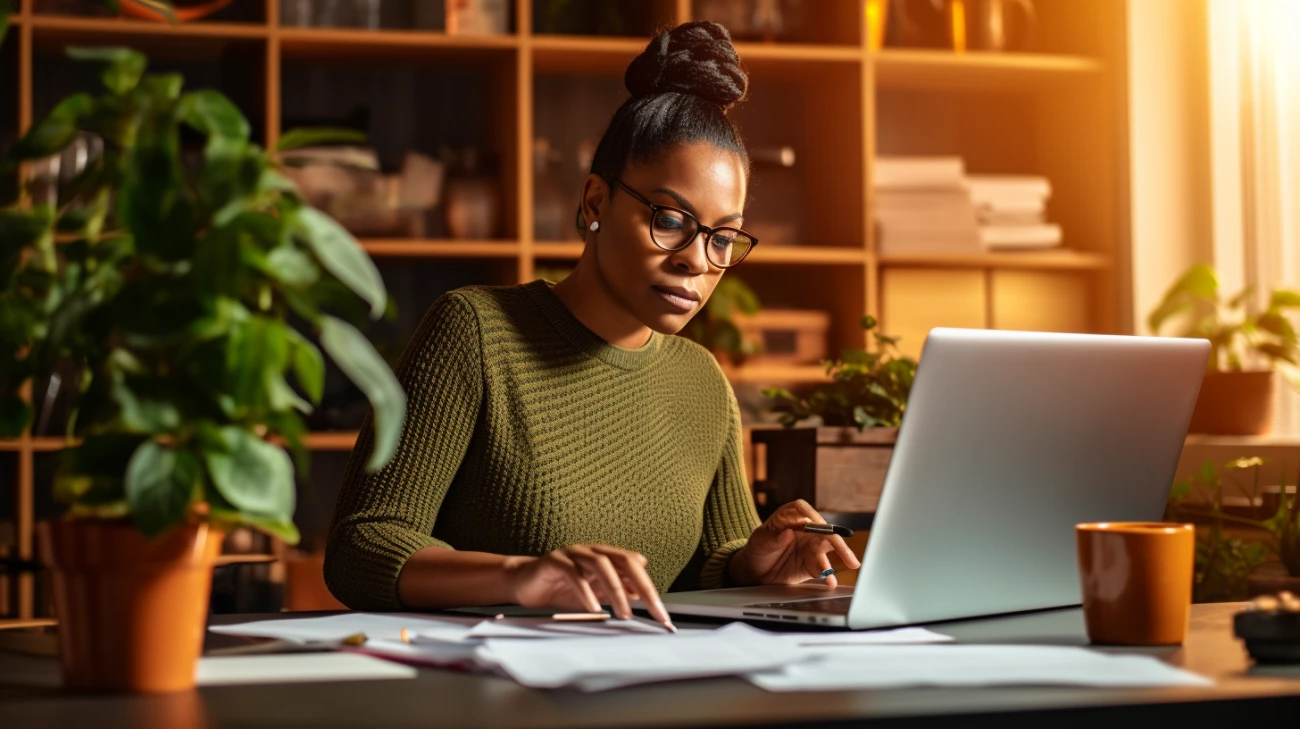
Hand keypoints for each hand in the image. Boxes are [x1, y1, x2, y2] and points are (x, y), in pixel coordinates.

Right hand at [505, 544, 675, 630]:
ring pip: (601, 565)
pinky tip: (594, 607)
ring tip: (624, 612)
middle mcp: (592, 551)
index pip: (635, 568)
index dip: (651, 589)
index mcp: (605, 557)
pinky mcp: (555, 561)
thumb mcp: (594, 593)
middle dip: (643, 587)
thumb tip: (641, 598)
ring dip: (616, 590)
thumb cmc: (561, 589)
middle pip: (624, 561)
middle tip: (654, 612)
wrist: (524, 583)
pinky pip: (574, 574)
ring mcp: (573, 554)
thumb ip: (616, 592)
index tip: (662, 615)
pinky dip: (586, 591)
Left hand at [729, 500, 861, 589]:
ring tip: (850, 564)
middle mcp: (804, 529)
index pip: (804, 511)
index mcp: (789, 516)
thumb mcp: (760, 542)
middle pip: (824, 530)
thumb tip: (789, 532)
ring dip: (841, 556)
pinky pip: (824, 568)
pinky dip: (829, 576)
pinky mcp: (812, 563)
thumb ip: (774, 538)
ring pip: (829, 548)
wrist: (755, 572)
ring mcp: (810, 546)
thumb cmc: (756, 550)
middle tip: (847, 549)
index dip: (814, 518)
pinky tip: (831, 582)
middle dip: (837, 540)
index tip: (821, 527)